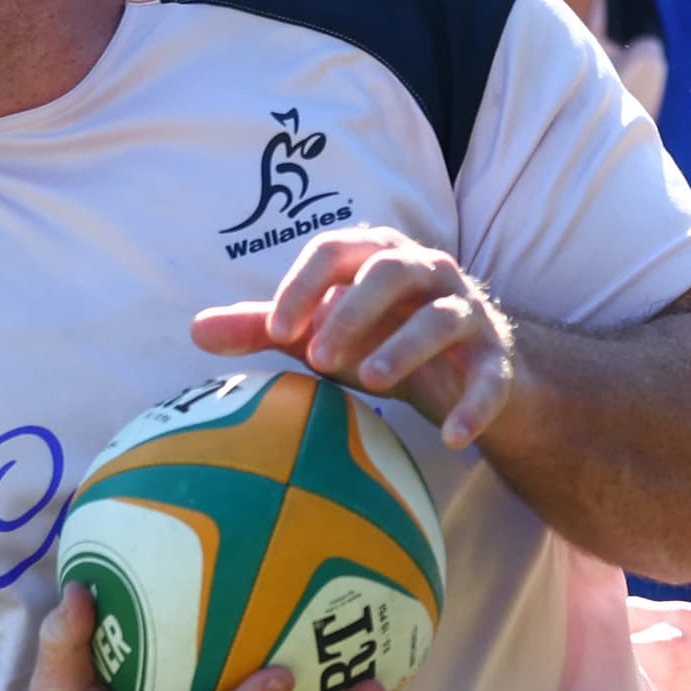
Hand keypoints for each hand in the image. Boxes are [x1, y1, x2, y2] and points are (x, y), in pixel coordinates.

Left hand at [193, 228, 516, 448]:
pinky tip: (451, 439)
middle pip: (390, 272)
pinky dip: (474, 405)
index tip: (276, 332)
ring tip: (371, 383)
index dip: (302, 286)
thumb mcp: (322, 330)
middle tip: (316, 357)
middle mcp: (426, 270)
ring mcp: (466, 312)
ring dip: (406, 347)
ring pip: (441, 317)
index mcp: (375, 254)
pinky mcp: (496, 359)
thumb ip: (264, 327)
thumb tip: (195, 330)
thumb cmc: (380, 335)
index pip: (334, 251)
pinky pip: (489, 378)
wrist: (465, 367)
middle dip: (352, 310)